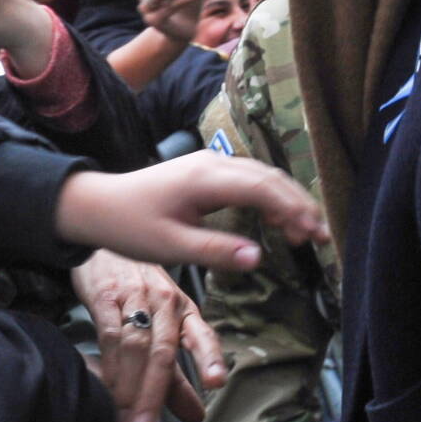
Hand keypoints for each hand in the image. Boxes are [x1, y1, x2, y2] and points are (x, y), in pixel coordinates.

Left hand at [55, 155, 327, 271]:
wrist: (97, 205)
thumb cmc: (130, 226)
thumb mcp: (170, 246)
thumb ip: (215, 251)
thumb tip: (258, 258)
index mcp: (205, 179)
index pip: (261, 188)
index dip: (292, 210)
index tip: (314, 235)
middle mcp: (211, 164)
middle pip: (268, 177)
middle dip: (299, 204)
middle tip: (322, 237)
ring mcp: (209, 164)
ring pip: (261, 175)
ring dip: (287, 200)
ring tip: (308, 233)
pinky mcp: (206, 173)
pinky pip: (248, 179)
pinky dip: (270, 196)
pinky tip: (279, 220)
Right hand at [72, 251, 225, 421]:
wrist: (103, 252)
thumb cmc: (138, 294)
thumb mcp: (162, 328)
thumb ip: (177, 375)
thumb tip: (196, 416)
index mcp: (185, 310)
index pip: (202, 335)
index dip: (209, 357)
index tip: (215, 382)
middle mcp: (164, 300)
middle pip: (163, 351)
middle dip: (154, 393)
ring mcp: (134, 295)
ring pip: (136, 345)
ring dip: (129, 385)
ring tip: (125, 417)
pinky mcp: (105, 294)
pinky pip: (110, 333)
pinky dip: (109, 363)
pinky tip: (107, 386)